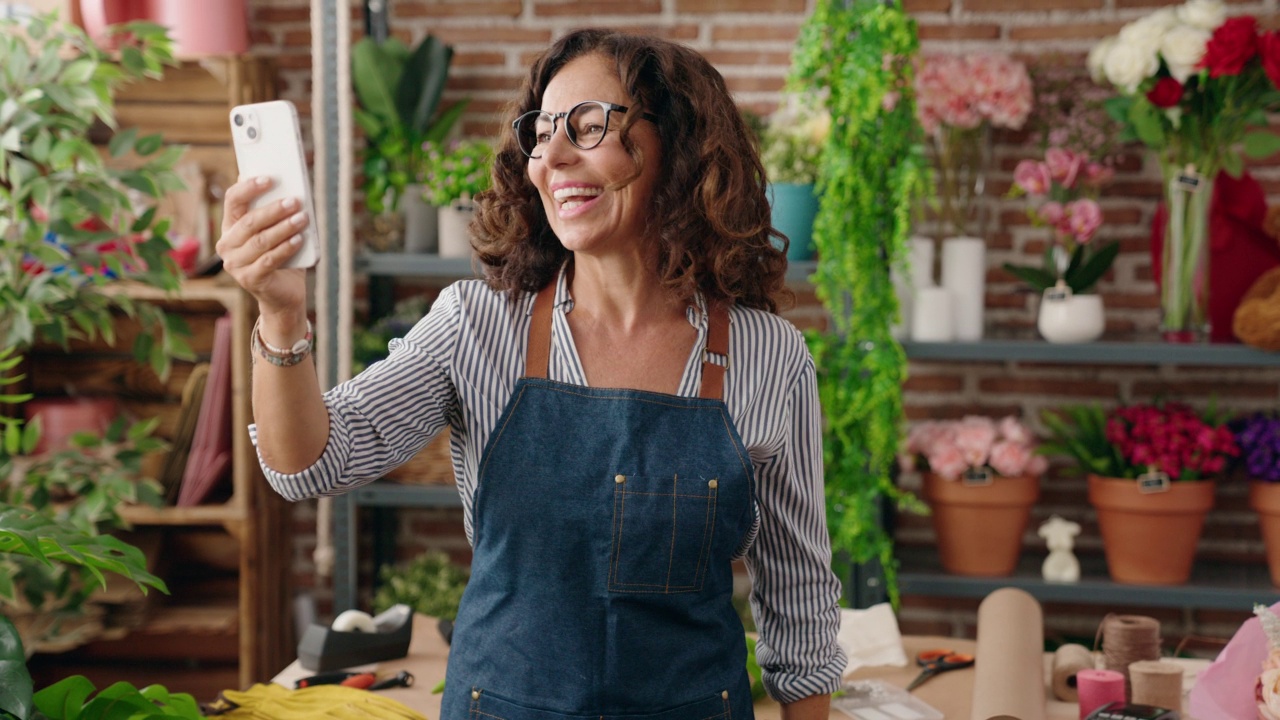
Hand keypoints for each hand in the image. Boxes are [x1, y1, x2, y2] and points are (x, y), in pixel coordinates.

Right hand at [216, 176, 308, 316]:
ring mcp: (235, 264)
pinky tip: (299, 240)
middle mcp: (226, 245)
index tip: (270, 178)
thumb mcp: (275, 231)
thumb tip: (284, 180)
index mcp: (230, 227)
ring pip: (260, 240)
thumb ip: (273, 209)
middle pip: (249, 221)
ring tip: (303, 218)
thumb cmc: (281, 256)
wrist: (283, 294)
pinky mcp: (249, 280)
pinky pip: (269, 260)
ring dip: (284, 228)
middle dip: (274, 210)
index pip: (232, 200)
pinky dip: (285, 248)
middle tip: (296, 201)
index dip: (249, 188)